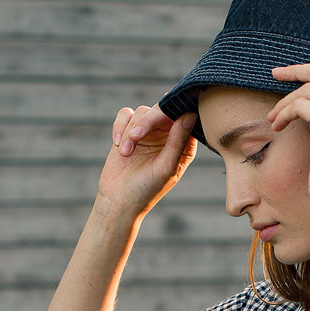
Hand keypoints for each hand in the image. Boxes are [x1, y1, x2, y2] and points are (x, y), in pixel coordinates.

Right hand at [97, 102, 196, 217]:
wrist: (118, 200)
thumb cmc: (146, 189)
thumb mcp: (165, 168)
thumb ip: (178, 142)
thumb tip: (190, 115)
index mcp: (183, 145)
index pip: (184, 118)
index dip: (175, 111)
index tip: (165, 116)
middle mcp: (168, 135)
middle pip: (161, 110)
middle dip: (147, 122)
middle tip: (135, 136)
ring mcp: (149, 132)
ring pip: (142, 112)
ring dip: (130, 131)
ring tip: (125, 153)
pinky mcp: (129, 130)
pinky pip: (126, 114)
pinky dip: (119, 127)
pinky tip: (118, 145)